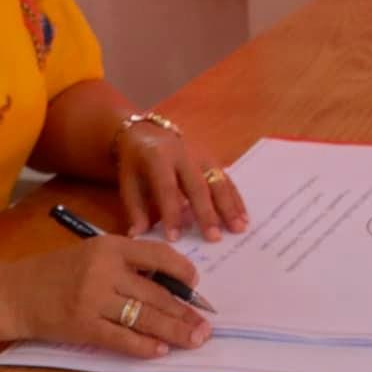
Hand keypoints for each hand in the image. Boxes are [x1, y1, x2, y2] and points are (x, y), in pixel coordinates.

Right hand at [0, 234, 211, 358]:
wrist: (13, 292)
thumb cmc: (57, 272)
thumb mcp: (92, 253)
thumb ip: (126, 263)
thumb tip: (170, 283)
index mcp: (109, 246)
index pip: (157, 255)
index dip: (182, 271)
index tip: (196, 286)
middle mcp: (104, 270)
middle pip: (155, 293)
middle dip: (185, 311)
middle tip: (206, 325)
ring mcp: (92, 299)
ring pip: (144, 317)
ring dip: (173, 331)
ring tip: (194, 339)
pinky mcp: (82, 326)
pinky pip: (121, 338)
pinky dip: (143, 346)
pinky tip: (160, 350)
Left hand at [116, 125, 249, 242]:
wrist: (147, 132)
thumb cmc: (136, 162)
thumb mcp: (128, 182)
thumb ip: (135, 209)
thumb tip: (139, 235)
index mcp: (159, 158)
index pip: (167, 188)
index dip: (171, 213)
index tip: (174, 238)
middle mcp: (184, 155)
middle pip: (199, 185)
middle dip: (208, 213)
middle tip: (215, 238)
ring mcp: (202, 155)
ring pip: (219, 181)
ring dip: (230, 206)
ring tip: (238, 228)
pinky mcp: (213, 159)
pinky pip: (227, 179)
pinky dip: (236, 199)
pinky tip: (243, 216)